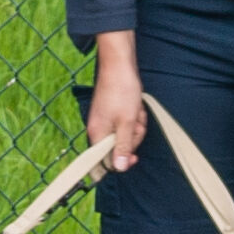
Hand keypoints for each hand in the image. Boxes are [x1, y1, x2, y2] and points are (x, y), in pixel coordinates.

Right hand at [84, 33, 145, 172]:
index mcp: (97, 135)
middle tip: (136, 122)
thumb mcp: (127, 122)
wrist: (119, 65)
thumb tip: (118, 169)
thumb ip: (122, 146)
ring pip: (125, 135)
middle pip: (118, 148)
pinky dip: (133, 117)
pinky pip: (125, 124)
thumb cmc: (122, 91)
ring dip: (135, 125)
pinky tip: (135, 106)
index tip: (134, 156)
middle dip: (133, 137)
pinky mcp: (111, 114)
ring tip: (136, 110)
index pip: (104, 162)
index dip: (121, 163)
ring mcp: (104, 121)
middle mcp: (98, 130)